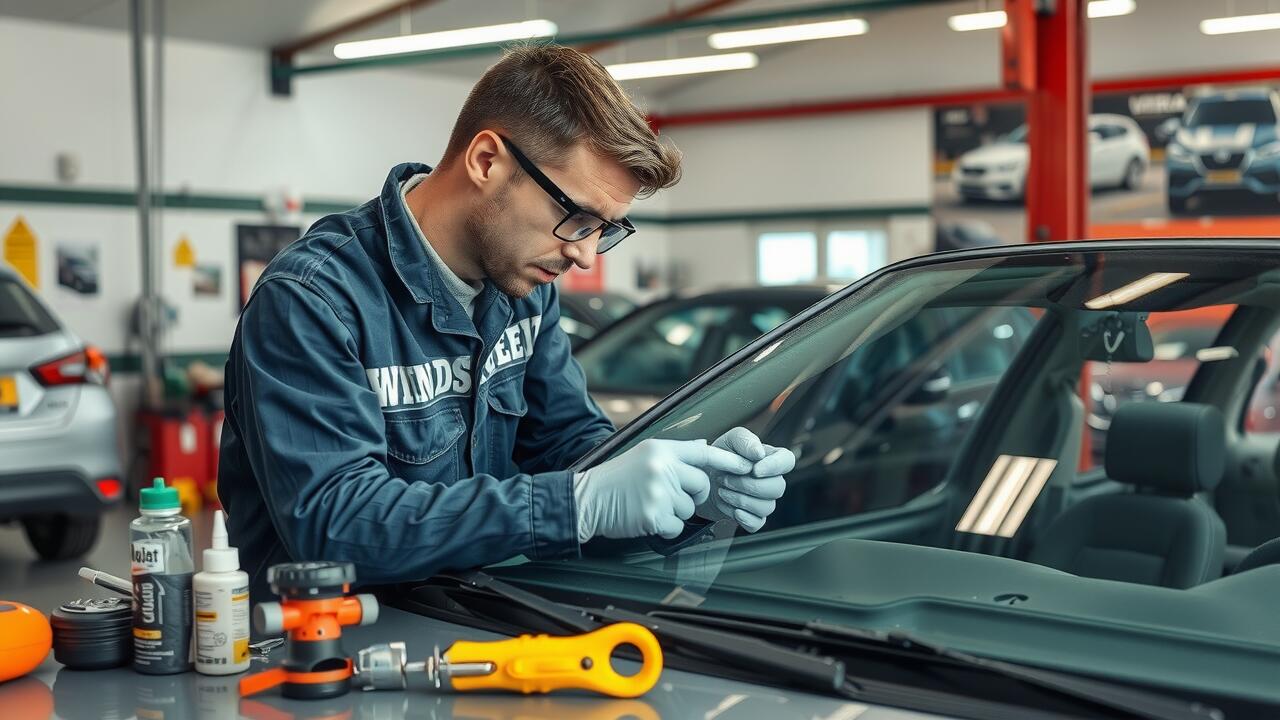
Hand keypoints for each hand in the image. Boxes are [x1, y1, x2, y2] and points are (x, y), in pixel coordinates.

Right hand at [574, 439, 753, 541]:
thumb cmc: (617, 479)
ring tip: (651, 504)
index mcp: (661, 449)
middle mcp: (662, 467)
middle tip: (671, 495)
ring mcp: (659, 492)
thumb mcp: (644, 454)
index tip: (746, 467)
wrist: (588, 499)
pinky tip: (648, 518)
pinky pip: (677, 526)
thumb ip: (675, 453)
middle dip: (694, 494)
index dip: (726, 461)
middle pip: (701, 484)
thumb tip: (704, 446)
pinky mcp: (654, 515)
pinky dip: (667, 528)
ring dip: (675, 512)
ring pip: (690, 508)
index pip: (702, 453)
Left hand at [698, 427, 792, 532]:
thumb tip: (759, 453)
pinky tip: (731, 509)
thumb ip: (744, 441)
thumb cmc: (719, 456)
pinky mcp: (754, 517)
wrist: (702, 479)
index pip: (787, 460)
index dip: (775, 467)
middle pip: (777, 488)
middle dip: (748, 485)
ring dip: (741, 499)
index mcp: (770, 458)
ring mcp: (764, 501)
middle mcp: (772, 480)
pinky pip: (757, 523)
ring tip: (722, 490)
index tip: (754, 470)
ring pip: (767, 507)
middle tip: (725, 479)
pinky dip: (742, 518)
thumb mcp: (728, 441)